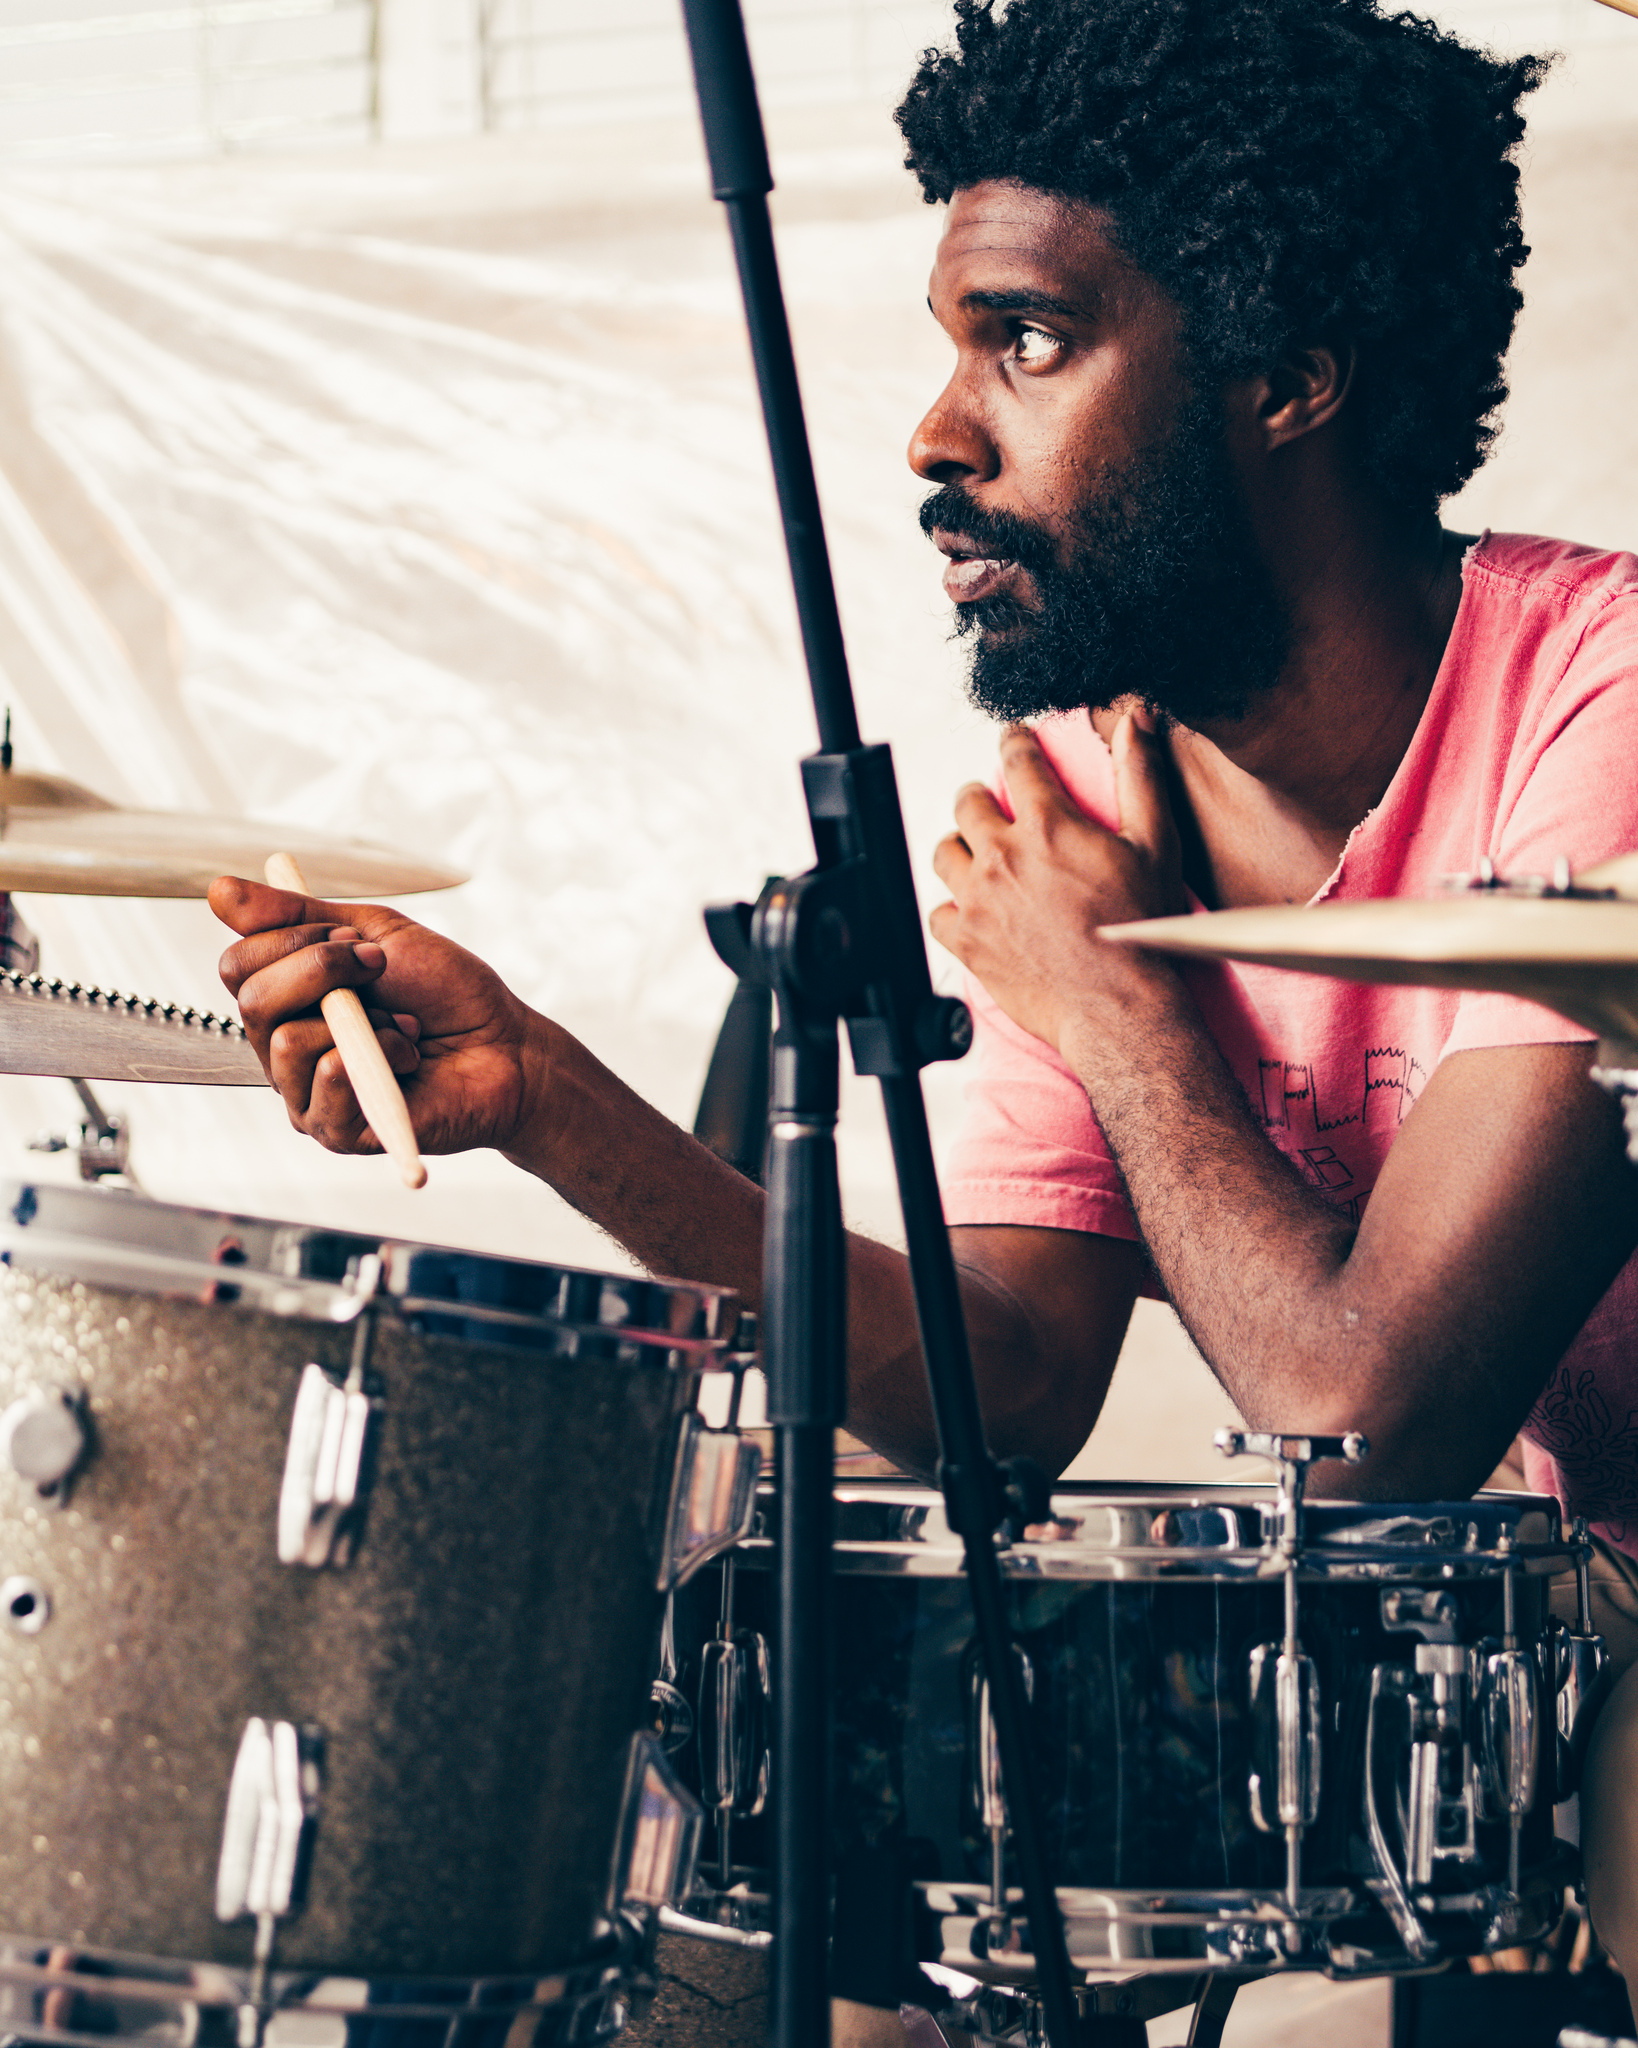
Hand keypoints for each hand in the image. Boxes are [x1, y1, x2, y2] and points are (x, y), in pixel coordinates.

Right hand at [210, 877, 548, 1161]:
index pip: (238, 965)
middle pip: (251, 1001)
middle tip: (382, 971)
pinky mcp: (338, 1132)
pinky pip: (325, 1082)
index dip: (294, 940)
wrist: (508, 1047)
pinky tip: (410, 1059)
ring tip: (405, 1029)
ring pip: (286, 1042)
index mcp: (287, 1003)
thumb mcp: (375, 933)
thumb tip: (216, 890)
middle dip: (324, 969)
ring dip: (364, 1021)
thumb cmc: (447, 995)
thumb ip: (297, 915)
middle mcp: (285, 1051)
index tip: (359, 938)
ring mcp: (307, 1096)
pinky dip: (379, 1056)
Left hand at [928, 715, 1186, 1054]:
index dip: (1014, 741)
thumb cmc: (1141, 929)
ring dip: (960, 847)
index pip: (1017, 760)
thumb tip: (1136, 719)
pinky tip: (972, 910)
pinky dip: (951, 908)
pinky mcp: (967, 943)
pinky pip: (938, 913)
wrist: (1119, 1007)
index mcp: (1047, 825)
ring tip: (979, 855)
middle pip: (967, 804)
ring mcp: (978, 901)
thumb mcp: (1155, 843)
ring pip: (944, 853)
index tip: (1013, 739)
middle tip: (992, 804)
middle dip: (979, 796)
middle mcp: (1002, 857)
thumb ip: (1140, 776)